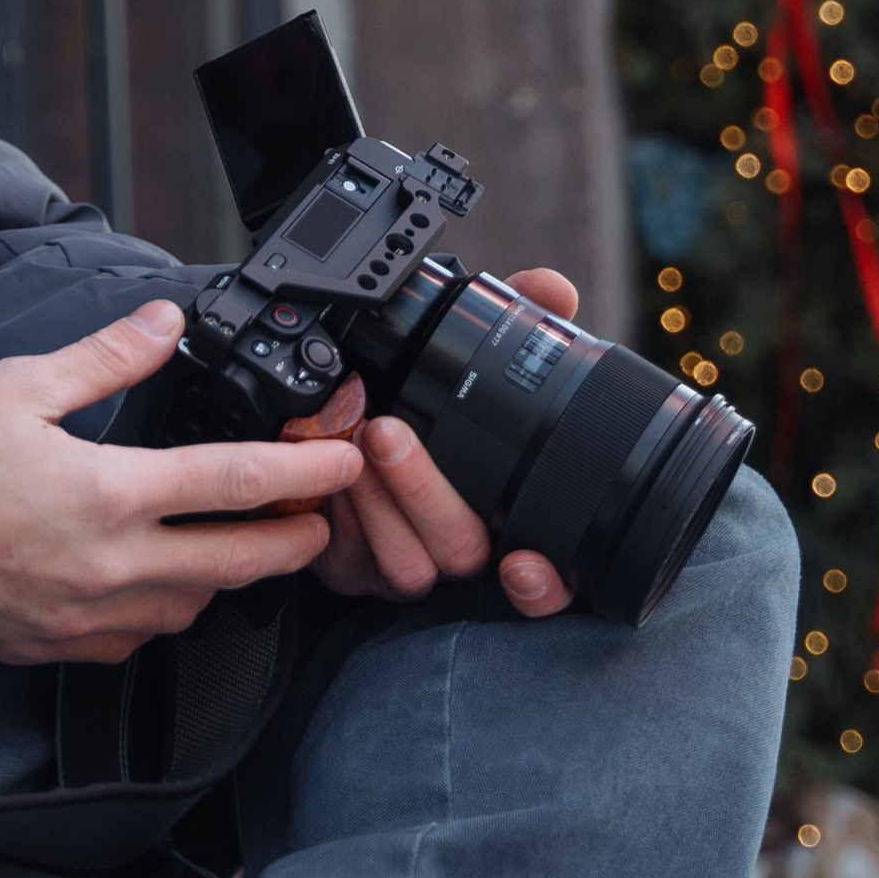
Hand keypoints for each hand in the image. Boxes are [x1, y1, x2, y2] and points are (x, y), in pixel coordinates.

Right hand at [0, 301, 366, 668]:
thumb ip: (107, 358)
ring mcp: (84, 615)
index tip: (342, 463)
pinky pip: (135, 640)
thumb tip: (164, 323)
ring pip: (190, 606)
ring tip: (237, 544)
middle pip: (237, 562)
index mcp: (109, 492)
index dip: (305, 473)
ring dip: (226, 576)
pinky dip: (162, 612)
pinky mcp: (54, 645)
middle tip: (320, 520)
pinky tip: (157, 585)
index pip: (237, 482)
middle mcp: (109, 565)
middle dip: (292, 541)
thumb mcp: (23, 385)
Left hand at [284, 268, 580, 620]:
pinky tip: (325, 474)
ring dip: (375, 499)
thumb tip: (553, 291)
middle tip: (388, 431)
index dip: (545, 586)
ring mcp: (407, 563)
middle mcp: (461, 548)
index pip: (546, 579)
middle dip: (424, 495)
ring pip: (403, 563)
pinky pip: (346, 561)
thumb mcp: (476, 359)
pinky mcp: (352, 569)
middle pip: (461, 552)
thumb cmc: (432, 402)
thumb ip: (518, 323)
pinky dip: (337, 516)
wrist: (360, 424)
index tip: (525, 563)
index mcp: (505, 517)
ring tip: (352, 435)